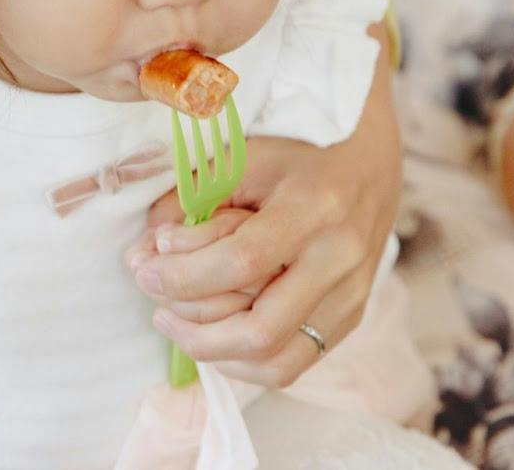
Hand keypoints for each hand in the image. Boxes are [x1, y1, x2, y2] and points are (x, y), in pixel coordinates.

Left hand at [125, 25, 400, 386]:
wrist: (368, 155)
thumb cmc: (298, 150)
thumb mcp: (243, 158)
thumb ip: (192, 201)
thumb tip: (147, 252)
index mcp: (315, 208)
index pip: (242, 262)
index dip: (183, 275)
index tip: (144, 269)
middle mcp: (340, 260)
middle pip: (260, 330)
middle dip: (193, 328)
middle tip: (156, 304)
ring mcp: (351, 295)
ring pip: (277, 361)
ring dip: (215, 352)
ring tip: (177, 323)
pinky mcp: (352, 316)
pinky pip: (293, 363)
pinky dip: (244, 360)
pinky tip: (214, 333)